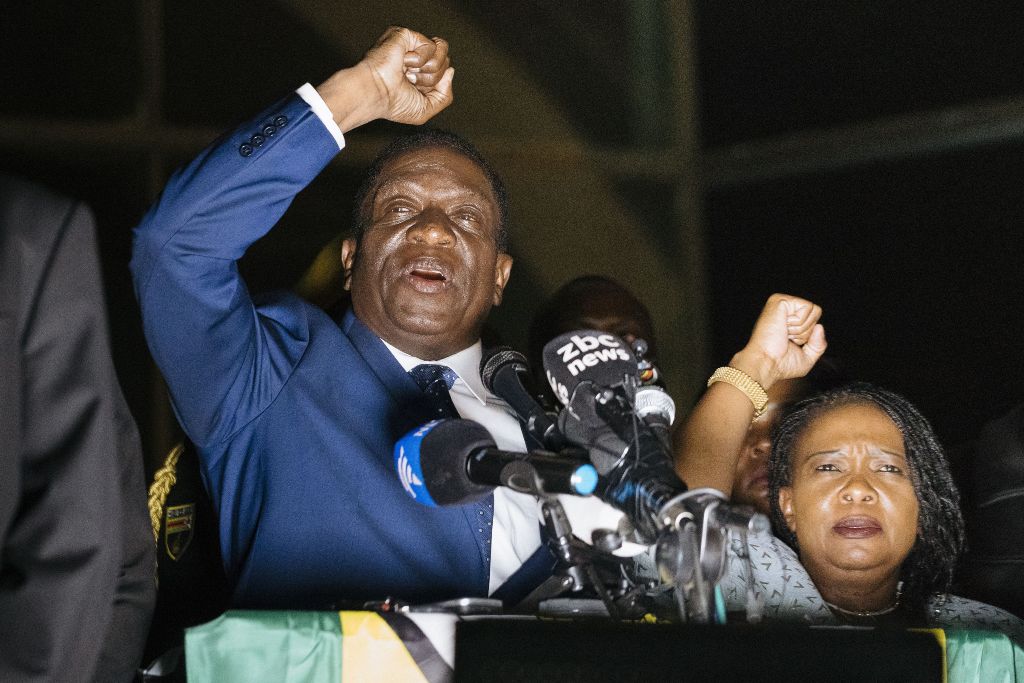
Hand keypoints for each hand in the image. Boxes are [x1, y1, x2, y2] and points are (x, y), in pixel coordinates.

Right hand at [317, 27, 453, 131]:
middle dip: (432, 78)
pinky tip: (404, 62)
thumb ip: (445, 95)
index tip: (415, 90)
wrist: (376, 94)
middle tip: (410, 81)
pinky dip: (420, 60)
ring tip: (408, 72)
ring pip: (442, 51)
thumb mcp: (426, 110)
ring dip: (428, 69)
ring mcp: (411, 46)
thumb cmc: (394, 104)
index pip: (445, 73)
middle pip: (446, 62)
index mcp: (418, 74)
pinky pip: (431, 46)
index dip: (435, 85)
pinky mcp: (407, 35)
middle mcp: (415, 59)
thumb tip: (451, 72)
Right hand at [732, 294, 826, 387]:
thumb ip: (818, 344)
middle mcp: (785, 310)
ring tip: (783, 334)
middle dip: (806, 332)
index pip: (815, 320)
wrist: (766, 364)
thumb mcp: (807, 357)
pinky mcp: (781, 300)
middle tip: (785, 338)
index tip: (790, 343)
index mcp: (788, 320)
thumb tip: (820, 326)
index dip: (808, 336)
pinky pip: (807, 307)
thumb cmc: (780, 364)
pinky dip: (798, 323)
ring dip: (801, 329)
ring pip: (814, 310)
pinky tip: (782, 328)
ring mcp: (782, 303)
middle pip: (817, 313)